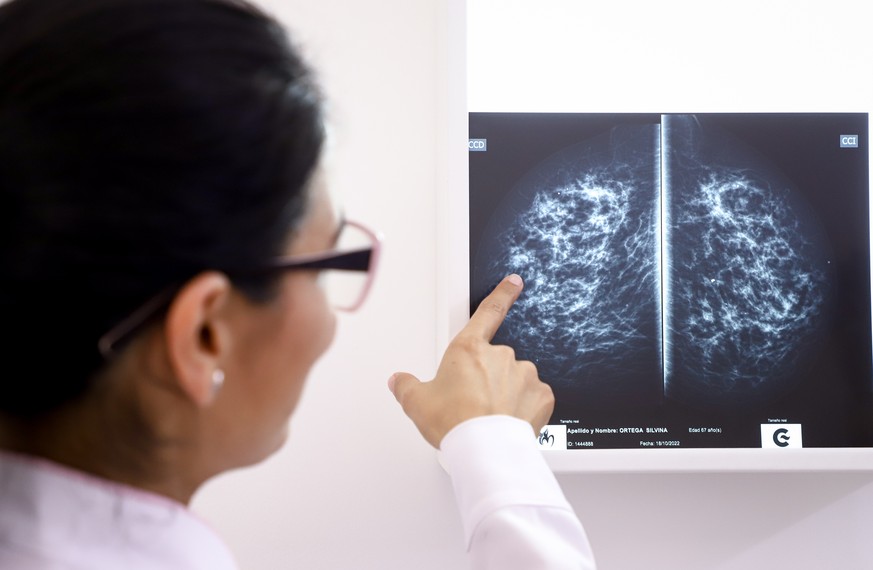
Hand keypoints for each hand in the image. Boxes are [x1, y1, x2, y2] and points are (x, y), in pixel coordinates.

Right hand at [388, 274, 553, 447]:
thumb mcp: (417, 403)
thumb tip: (398, 381)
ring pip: (516, 379)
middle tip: (473, 403)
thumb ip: (406, 386)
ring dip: (507, 393)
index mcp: (469, 349)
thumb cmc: (454, 423)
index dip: (503, 293)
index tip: (514, 282)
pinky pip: (534, 397)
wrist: (485, 450)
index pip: (488, 311)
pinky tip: (509, 421)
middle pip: (495, 360)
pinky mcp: (542, 395)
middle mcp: (500, 356)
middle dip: (487, 378)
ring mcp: (524, 374)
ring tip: (490, 417)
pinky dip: (524, 407)